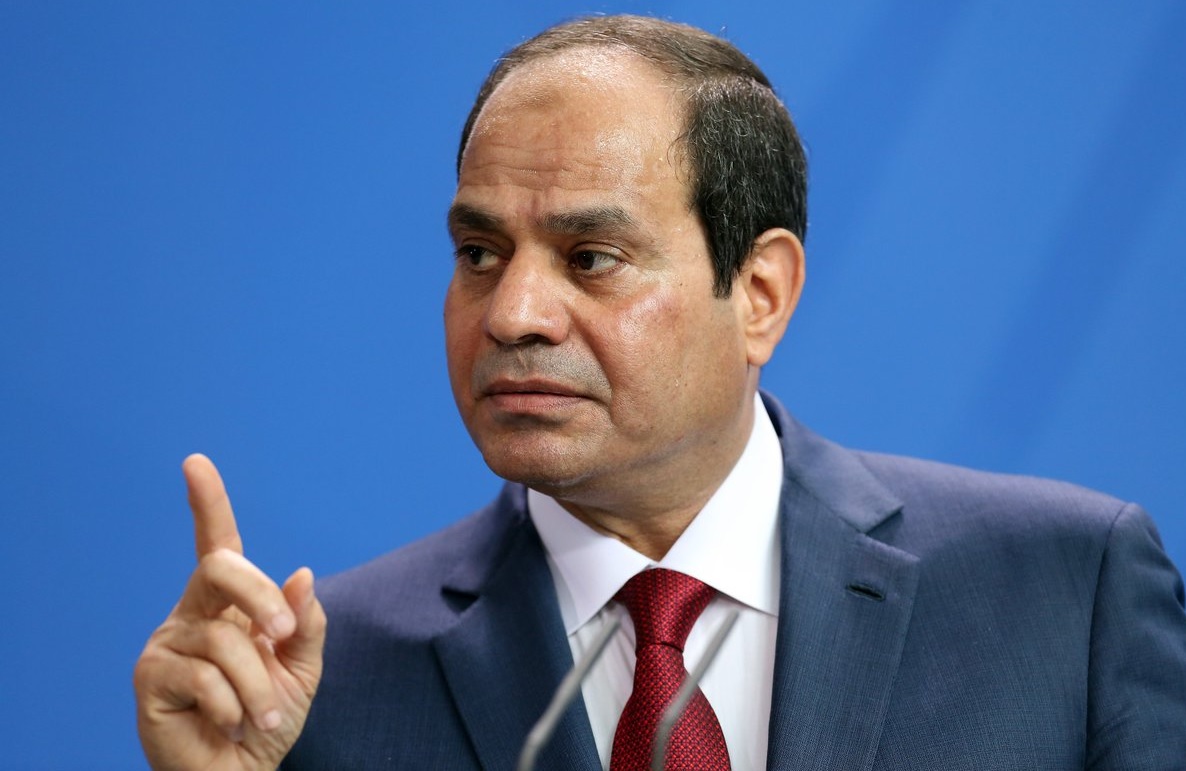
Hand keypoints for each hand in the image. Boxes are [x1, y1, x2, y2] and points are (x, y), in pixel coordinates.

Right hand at [134, 454, 326, 770]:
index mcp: (228, 604)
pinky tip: (232, 724)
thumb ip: (304, 624)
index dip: (207, 502)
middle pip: (220, 568)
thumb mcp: (301, 669)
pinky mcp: (151, 678)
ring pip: (226, 639)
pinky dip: (233, 705)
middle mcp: (193, 613)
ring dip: (258, 685)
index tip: (195, 463)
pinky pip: (205, 677)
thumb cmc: (267, 718)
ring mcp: (168, 643)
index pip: (217, 544)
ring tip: (264, 716)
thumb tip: (302, 575)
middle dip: (262, 597)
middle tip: (285, 638)